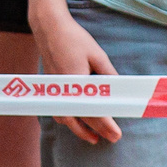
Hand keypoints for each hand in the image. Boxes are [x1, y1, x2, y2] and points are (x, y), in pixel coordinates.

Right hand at [30, 1, 121, 144]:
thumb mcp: (97, 56)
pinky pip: (58, 109)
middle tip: (111, 139)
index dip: (106, 125)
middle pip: (78, 119)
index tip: (116, 135)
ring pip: (65, 118)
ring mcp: (53, 89)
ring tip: (94, 136)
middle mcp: (62, 89)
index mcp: (75, 82)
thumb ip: (108, 76)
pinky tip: (77, 121)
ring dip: (79, 128)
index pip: (92, 111)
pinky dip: (68, 119)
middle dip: (95, 131)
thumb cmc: (74, 39)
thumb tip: (117, 92)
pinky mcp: (50, 87)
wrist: (49, 27)